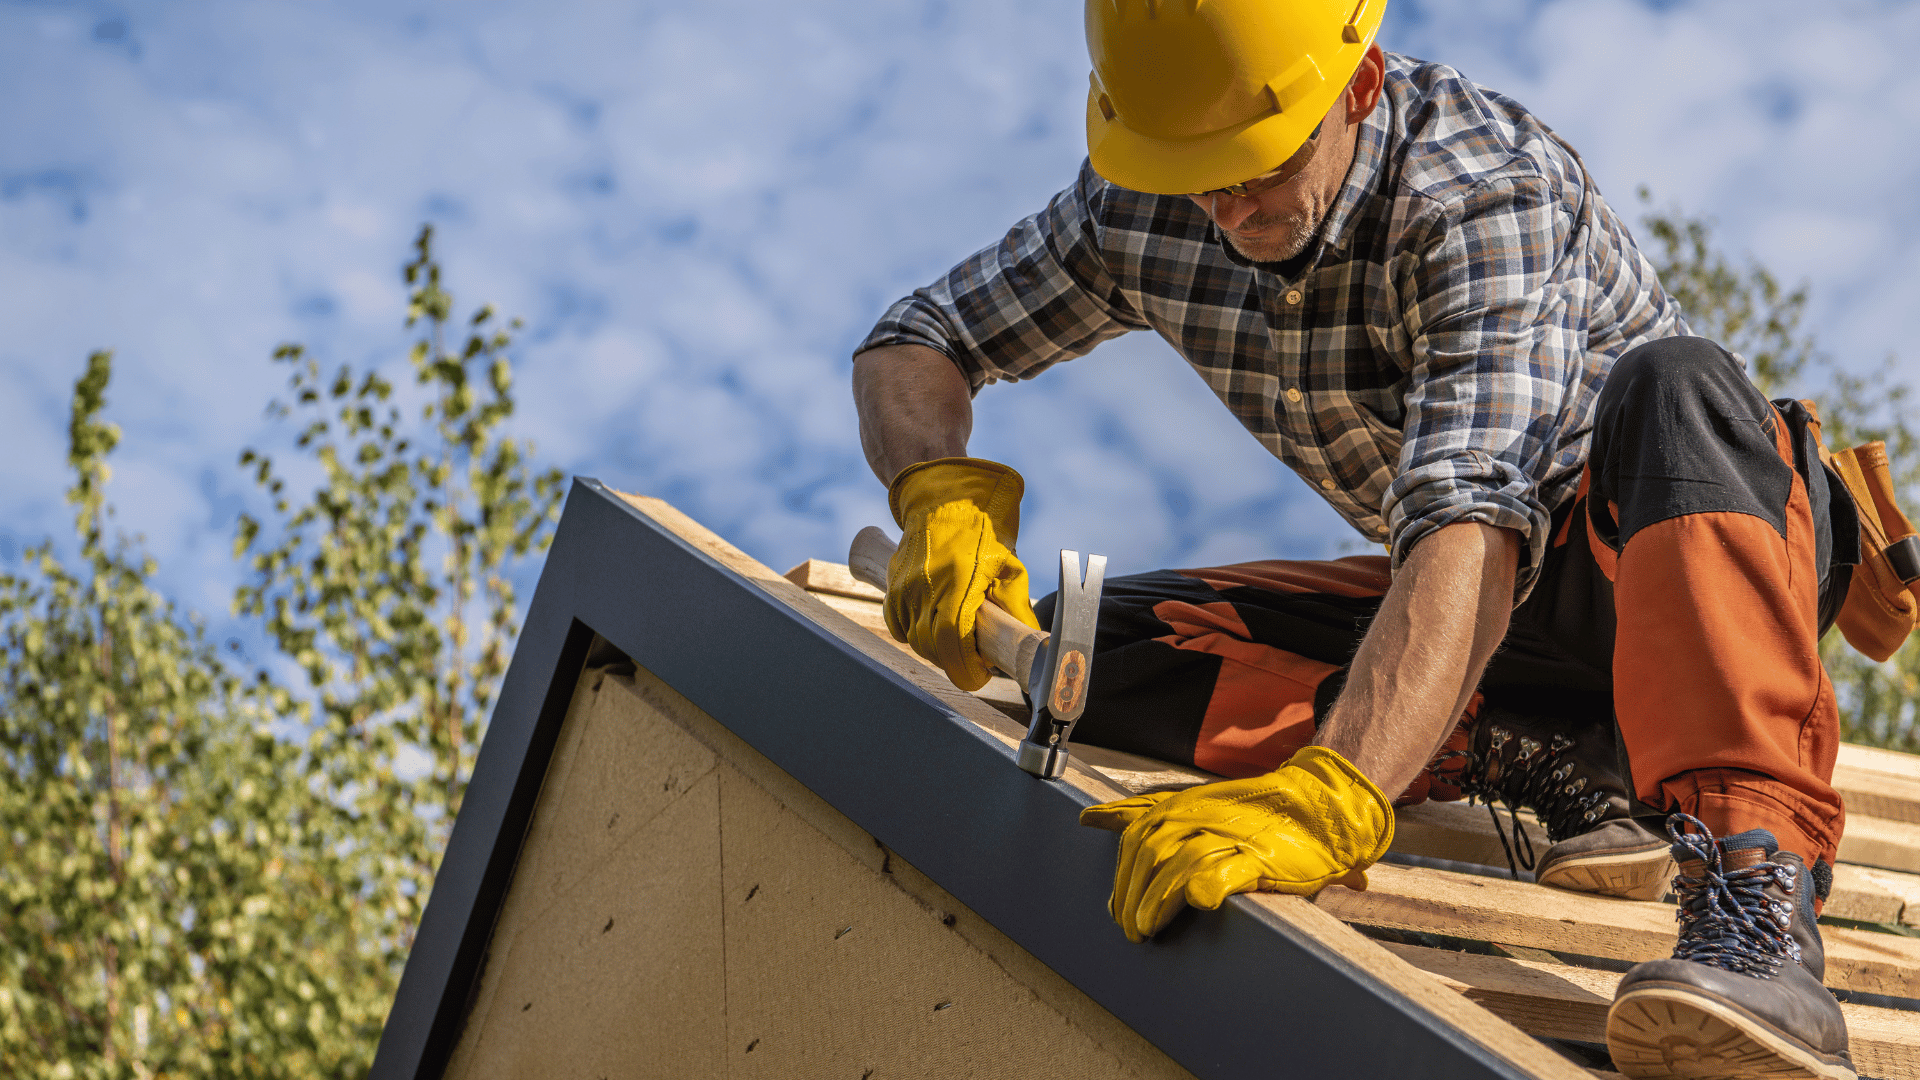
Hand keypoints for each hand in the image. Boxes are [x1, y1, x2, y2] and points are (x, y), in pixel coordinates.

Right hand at [885, 457, 1043, 690]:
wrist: (942, 501)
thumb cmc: (980, 532)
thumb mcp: (1007, 564)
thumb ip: (1015, 604)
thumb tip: (1029, 639)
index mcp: (957, 582)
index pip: (952, 641)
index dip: (965, 667)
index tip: (980, 675)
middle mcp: (925, 587)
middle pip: (932, 647)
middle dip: (953, 661)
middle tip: (974, 661)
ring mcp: (904, 587)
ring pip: (914, 639)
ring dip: (936, 649)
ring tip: (957, 642)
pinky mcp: (893, 585)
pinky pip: (898, 625)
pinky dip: (914, 634)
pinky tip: (934, 627)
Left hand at [1078, 746, 1392, 941]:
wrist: (1318, 809)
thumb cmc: (1252, 815)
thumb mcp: (1192, 805)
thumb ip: (1142, 811)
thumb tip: (1090, 818)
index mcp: (1181, 805)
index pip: (1134, 836)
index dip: (1121, 875)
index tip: (1116, 907)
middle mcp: (1200, 816)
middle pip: (1149, 854)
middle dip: (1132, 894)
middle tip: (1130, 928)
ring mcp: (1230, 836)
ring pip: (1178, 864)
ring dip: (1157, 900)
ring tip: (1146, 927)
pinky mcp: (1258, 858)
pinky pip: (1223, 871)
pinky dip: (1204, 886)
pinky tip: (1195, 903)